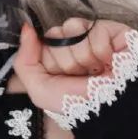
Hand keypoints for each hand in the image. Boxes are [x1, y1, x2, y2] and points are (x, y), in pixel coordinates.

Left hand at [11, 16, 134, 113]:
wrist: (108, 110)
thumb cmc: (76, 103)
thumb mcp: (40, 89)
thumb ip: (24, 60)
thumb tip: (26, 28)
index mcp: (57, 53)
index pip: (44, 40)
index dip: (51, 60)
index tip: (64, 76)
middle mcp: (74, 41)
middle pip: (57, 33)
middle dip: (67, 60)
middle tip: (83, 75)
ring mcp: (93, 33)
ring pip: (74, 28)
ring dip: (84, 56)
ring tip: (96, 70)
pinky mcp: (113, 30)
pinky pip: (96, 31)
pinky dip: (102, 52)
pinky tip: (109, 63)